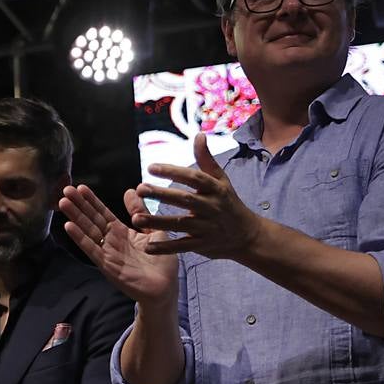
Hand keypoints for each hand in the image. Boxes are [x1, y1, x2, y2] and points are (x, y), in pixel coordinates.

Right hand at [60, 184, 176, 305]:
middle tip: (65, 190)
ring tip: (63, 203)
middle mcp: (111, 241)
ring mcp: (107, 253)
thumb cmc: (161, 263)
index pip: (103, 213)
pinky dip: (80, 238)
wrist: (164, 289)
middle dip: (79, 205)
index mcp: (122, 232)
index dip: (92, 201)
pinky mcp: (107, 265)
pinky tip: (69, 226)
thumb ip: (141, 212)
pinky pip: (91, 249)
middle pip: (92, 219)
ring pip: (88, 231)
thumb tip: (130, 190)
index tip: (80, 187)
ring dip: (75, 217)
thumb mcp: (153, 230)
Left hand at [132, 133, 264, 259]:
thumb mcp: (221, 180)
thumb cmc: (229, 203)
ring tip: (136, 218)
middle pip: (184, 200)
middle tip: (140, 189)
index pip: (193, 177)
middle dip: (162, 194)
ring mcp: (207, 227)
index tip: (151, 167)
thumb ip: (206, 159)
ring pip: (180, 224)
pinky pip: (182, 247)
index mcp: (215, 189)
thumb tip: (198, 135)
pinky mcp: (202, 245)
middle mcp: (211, 207)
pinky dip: (166, 248)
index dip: (173, 171)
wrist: (247, 235)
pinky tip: (147, 247)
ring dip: (157, 222)